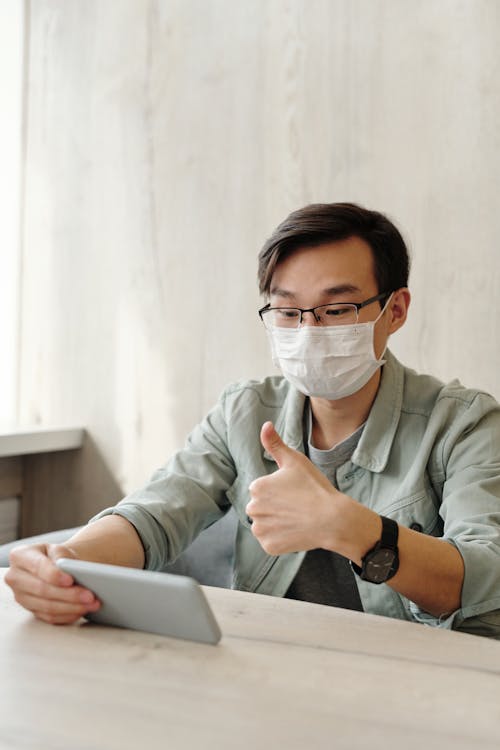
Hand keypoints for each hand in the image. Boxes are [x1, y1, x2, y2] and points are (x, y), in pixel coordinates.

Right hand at [5, 542, 100, 624]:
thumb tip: (69, 570)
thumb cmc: (57, 556)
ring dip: (72, 607)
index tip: (71, 580)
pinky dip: (68, 615)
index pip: (37, 567)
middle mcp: (16, 578)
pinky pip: (50, 617)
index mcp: (20, 556)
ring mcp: (22, 597)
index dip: (54, 575)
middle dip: (69, 594)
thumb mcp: (59, 549)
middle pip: (43, 590)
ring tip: (91, 604)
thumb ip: (62, 556)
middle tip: (90, 595)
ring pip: (47, 607)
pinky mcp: (31, 611)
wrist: (55, 566)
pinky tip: (82, 610)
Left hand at [246, 421, 348, 555]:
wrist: (333, 519)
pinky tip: (295, 531)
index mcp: (256, 487)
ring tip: (297, 518)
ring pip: (264, 524)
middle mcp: (253, 509)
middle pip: (261, 507)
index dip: (280, 491)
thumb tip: (265, 425)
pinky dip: (281, 538)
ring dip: (276, 523)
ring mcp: (260, 530)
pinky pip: (271, 541)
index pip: (263, 489)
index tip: (295, 492)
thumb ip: (275, 443)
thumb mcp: (295, 461)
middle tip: (297, 506)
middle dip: (274, 507)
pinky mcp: (269, 547)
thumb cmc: (315, 487)